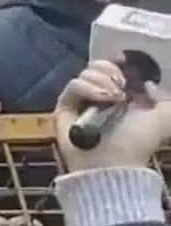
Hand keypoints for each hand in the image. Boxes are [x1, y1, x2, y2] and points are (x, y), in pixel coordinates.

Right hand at [54, 56, 170, 171]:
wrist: (113, 163)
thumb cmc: (137, 141)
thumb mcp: (162, 118)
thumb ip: (164, 99)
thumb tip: (150, 83)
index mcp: (122, 94)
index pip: (115, 67)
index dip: (120, 63)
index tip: (127, 66)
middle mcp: (100, 95)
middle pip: (98, 65)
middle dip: (111, 71)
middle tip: (122, 86)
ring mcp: (81, 100)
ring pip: (85, 73)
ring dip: (102, 81)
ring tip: (113, 97)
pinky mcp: (65, 106)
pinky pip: (74, 85)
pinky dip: (88, 88)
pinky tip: (101, 99)